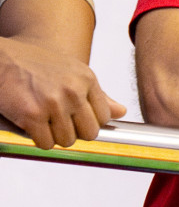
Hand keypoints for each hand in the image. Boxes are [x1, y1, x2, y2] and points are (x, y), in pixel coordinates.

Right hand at [0, 36, 125, 148]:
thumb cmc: (33, 64)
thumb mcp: (71, 71)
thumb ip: (97, 94)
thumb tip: (121, 112)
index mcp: (87, 79)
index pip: (104, 117)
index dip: (88, 122)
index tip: (74, 119)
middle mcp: (73, 90)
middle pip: (90, 133)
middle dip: (74, 132)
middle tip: (57, 122)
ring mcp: (54, 103)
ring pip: (67, 141)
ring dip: (53, 136)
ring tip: (41, 120)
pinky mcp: (32, 115)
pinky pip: (45, 143)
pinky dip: (37, 139)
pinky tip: (29, 124)